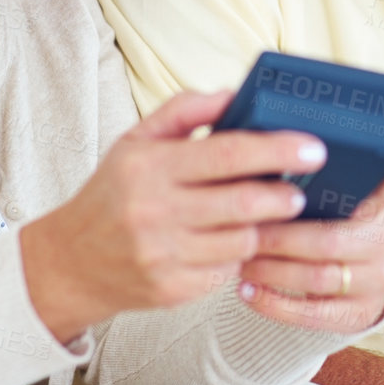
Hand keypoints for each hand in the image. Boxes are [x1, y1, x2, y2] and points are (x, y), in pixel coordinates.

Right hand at [20, 90, 326, 342]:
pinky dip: (237, 255)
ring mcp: (163, 255)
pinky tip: (231, 242)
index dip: (277, 150)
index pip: (227, 154)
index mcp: (149, 167)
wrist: (70, 263)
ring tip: (266, 214)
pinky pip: (227, 270)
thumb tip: (235, 94)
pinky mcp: (172, 290)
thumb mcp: (136, 141)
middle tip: (300, 189)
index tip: (313, 149)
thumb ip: (185, 111)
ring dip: (263, 226)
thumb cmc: (112, 193)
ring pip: (242, 240)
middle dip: (284, 195)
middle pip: (243, 202)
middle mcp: (154, 211)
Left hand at [238, 147, 383, 332]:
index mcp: (375, 212)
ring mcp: (371, 286)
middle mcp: (381, 248)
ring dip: (270, 269)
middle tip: (244, 228)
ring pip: (317, 278)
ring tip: (240, 257)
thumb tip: (289, 143)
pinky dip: (272, 302)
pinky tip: (246, 290)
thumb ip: (323, 185)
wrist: (354, 291)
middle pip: (329, 241)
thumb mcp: (337, 208)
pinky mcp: (353, 318)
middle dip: (280, 236)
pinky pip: (310, 314)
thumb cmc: (330, 234)